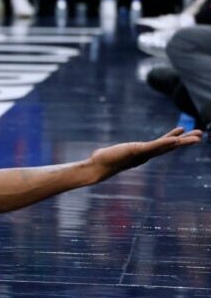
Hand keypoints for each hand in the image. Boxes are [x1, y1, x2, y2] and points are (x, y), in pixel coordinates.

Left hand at [88, 127, 202, 181]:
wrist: (97, 167)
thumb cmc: (105, 160)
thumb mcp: (115, 152)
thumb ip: (115, 151)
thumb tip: (107, 150)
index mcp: (145, 153)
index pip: (163, 145)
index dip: (174, 138)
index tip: (183, 129)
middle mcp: (147, 154)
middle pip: (170, 146)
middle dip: (186, 141)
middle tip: (201, 134)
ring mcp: (143, 153)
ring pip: (167, 146)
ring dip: (182, 141)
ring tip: (197, 137)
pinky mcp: (137, 151)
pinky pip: (154, 146)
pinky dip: (165, 142)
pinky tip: (176, 138)